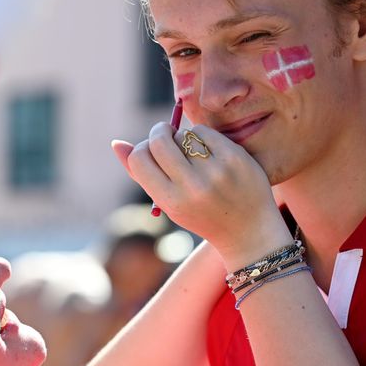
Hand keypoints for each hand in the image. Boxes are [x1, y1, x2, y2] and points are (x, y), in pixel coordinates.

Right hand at [112, 122, 291, 267]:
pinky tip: (210, 150)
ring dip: (183, 137)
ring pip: (184, 135)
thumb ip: (142, 174)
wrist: (249, 233)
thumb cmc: (202, 215)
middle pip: (159, 141)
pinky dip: (203, 136)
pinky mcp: (235, 158)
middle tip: (165, 133)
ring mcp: (216, 172)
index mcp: (171, 202)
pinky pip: (206, 131)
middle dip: (158, 132)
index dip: (141, 148)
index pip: (139, 159)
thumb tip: (116, 143)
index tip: (151, 148)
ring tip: (192, 151)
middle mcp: (193, 187)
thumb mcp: (169, 203)